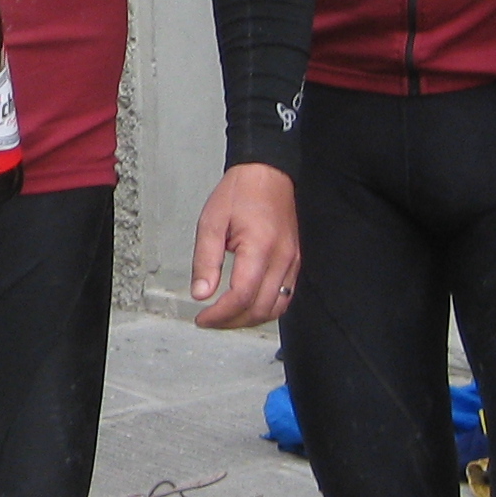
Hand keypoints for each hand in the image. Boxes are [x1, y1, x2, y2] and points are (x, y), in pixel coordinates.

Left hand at [186, 163, 299, 330]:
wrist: (267, 174)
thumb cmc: (241, 192)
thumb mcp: (211, 223)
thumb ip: (205, 261)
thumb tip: (201, 293)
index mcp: (260, 247)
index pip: (242, 296)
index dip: (220, 314)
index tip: (203, 318)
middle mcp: (282, 258)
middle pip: (260, 308)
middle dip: (232, 322)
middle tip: (210, 321)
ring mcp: (292, 262)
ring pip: (276, 308)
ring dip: (250, 320)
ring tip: (226, 318)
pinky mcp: (294, 262)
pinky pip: (284, 297)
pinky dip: (265, 309)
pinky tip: (246, 307)